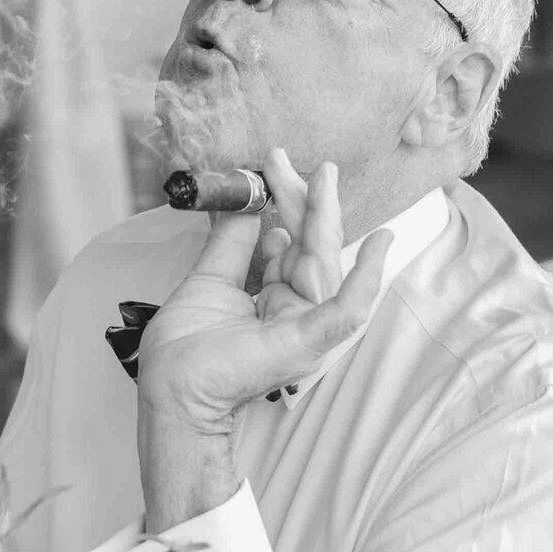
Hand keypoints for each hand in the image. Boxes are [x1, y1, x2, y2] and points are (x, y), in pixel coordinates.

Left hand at [137, 149, 392, 439]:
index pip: (290, 242)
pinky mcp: (309, 341)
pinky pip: (349, 308)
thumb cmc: (184, 350)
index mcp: (273, 297)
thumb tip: (247, 202)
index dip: (285, 203)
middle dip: (304, 200)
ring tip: (324, 178)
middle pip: (310, 247)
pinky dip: (369, 276)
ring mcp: (304, 326)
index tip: (272, 165)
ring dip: (324, 217)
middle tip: (289, 160)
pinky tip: (380, 243)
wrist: (172, 391)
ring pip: (325, 263)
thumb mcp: (209, 279)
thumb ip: (232, 242)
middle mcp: (294, 309)